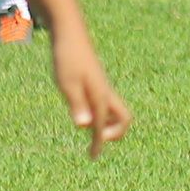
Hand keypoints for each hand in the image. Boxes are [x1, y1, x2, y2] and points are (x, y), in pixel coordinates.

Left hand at [49, 34, 131, 158]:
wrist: (69, 33)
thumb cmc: (67, 58)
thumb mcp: (67, 84)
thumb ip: (77, 105)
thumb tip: (85, 126)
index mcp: (100, 95)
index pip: (102, 125)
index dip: (98, 143)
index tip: (92, 157)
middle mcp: (105, 92)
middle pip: (123, 118)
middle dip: (114, 133)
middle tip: (96, 141)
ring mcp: (102, 86)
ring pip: (113, 110)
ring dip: (105, 123)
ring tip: (88, 128)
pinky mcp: (96, 81)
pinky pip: (104, 102)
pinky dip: (99, 112)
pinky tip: (82, 109)